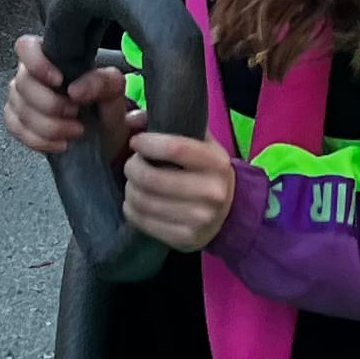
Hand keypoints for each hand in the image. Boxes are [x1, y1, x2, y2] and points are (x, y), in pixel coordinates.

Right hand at [4, 32, 125, 155]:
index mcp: (51, 56)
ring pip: (20, 110)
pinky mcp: (17, 121)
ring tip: (75, 130)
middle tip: (75, 112)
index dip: (37, 64)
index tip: (59, 80)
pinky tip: (60, 143)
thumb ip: (102, 81)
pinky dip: (40, 141)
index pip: (26, 47)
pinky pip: (16, 130)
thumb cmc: (105, 107)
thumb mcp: (114, 90)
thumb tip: (75, 89)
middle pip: (23, 84)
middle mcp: (31, 74)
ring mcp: (20, 98)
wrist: (103, 138)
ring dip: (49, 126)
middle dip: (51, 104)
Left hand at [122, 128, 237, 250]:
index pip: (175, 148)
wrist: (229, 211)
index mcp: (216, 162)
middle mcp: (212, 192)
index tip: (136, 141)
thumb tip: (131, 119)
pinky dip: (131, 209)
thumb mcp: (199, 141)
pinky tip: (136, 202)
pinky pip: (143, 222)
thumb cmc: (205, 169)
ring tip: (134, 183)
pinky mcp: (185, 239)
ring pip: (144, 202)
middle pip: (152, 178)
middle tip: (132, 164)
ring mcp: (200, 219)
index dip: (147, 143)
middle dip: (132, 168)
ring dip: (130, 189)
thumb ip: (169, 122)